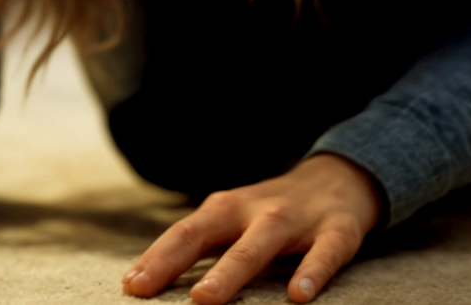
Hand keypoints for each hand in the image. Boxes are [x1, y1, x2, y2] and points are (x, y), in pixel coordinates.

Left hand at [122, 153, 381, 302]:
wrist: (339, 178)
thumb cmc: (270, 212)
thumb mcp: (234, 221)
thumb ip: (202, 246)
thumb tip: (153, 281)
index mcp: (224, 209)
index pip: (183, 233)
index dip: (156, 258)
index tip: (131, 285)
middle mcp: (254, 209)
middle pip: (210, 234)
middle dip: (178, 261)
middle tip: (149, 289)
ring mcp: (295, 218)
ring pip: (260, 243)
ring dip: (231, 270)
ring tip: (206, 298)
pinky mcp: (337, 229)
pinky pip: (325, 252)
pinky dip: (313, 272)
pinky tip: (300, 295)